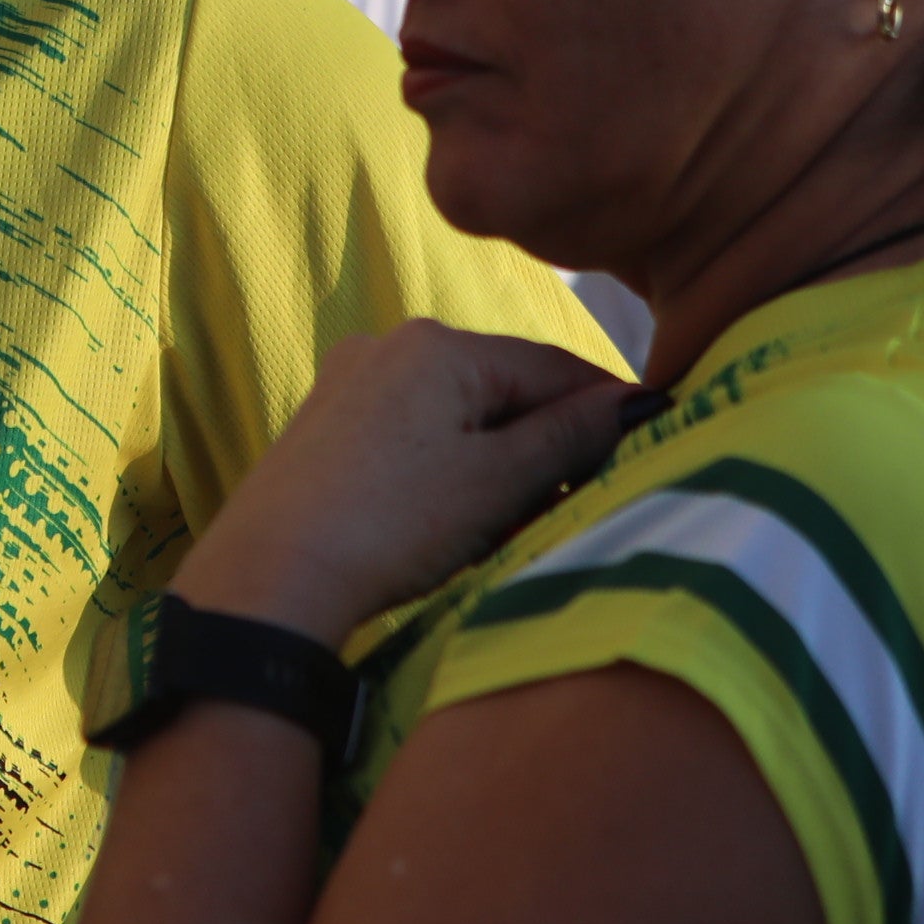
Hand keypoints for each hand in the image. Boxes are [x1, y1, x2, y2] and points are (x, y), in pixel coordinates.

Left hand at [179, 324, 645, 644]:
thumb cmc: (391, 525)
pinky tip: (455, 518)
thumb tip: (633, 401)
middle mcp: (389, 346)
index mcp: (440, 344)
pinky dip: (449, 467)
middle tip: (585, 496)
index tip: (652, 440)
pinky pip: (412, 436)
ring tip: (519, 518)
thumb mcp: (499, 482)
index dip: (607, 406)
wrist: (271, 579)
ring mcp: (348, 384)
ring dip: (499, 459)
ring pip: (457, 415)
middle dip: (548, 439)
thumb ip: (570, 435)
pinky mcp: (322, 428)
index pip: (553, 366)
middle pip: (503, 388)